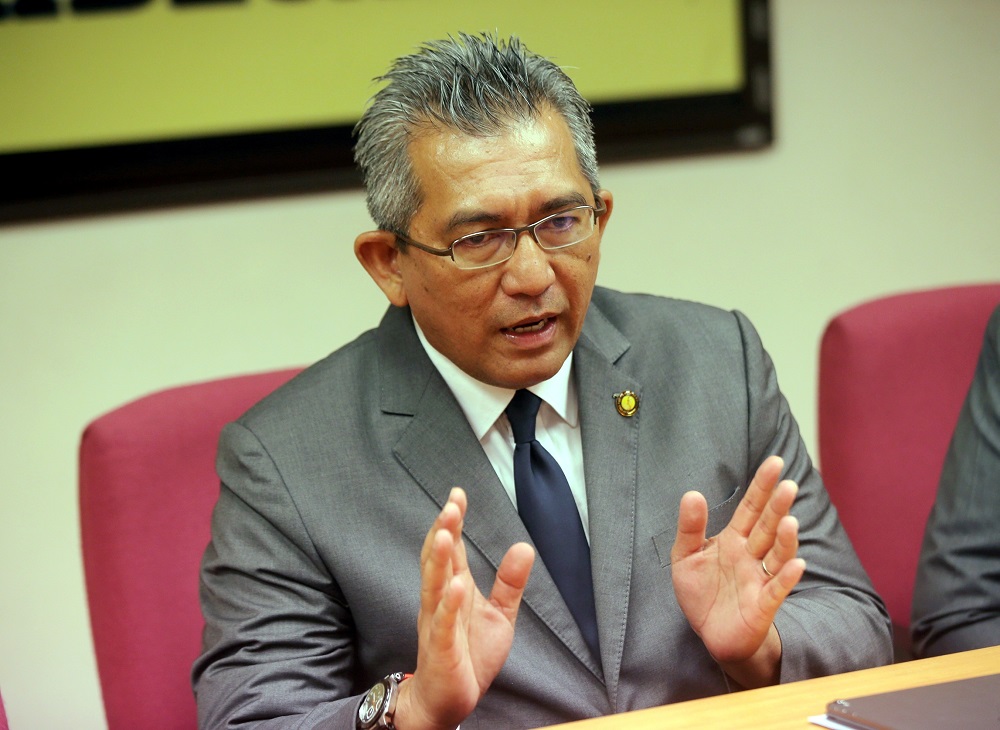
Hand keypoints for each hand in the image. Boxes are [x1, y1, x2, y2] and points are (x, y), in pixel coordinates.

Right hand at [395, 488, 534, 729]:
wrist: (447, 701)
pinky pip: (443, 624)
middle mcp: (439, 602)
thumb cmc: (469, 656)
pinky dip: (449, 605)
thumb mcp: (499, 615)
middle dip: (444, 532)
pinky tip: (457, 585)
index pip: (451, 550)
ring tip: (446, 533)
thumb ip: (509, 582)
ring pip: (434, 587)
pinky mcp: (441, 649)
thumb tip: (524, 546)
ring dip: (439, 560)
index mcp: (452, 590)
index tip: (458, 494)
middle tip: (451, 505)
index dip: (453, 523)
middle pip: (438, 561)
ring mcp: (437, 624)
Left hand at [670, 456, 805, 686]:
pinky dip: (787, 577)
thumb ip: (690, 527)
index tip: (775, 462)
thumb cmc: (702, 593)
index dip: (762, 486)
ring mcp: (760, 579)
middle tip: (789, 485)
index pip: (751, 508)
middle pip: (767, 527)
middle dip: (778, 507)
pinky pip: (777, 589)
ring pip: (777, 555)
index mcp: (734, 539)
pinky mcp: (763, 605)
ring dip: (785, 540)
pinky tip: (796, 564)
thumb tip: (692, 493)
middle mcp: (751, 555)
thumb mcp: (685, 557)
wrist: (710, 633)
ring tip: (789, 521)